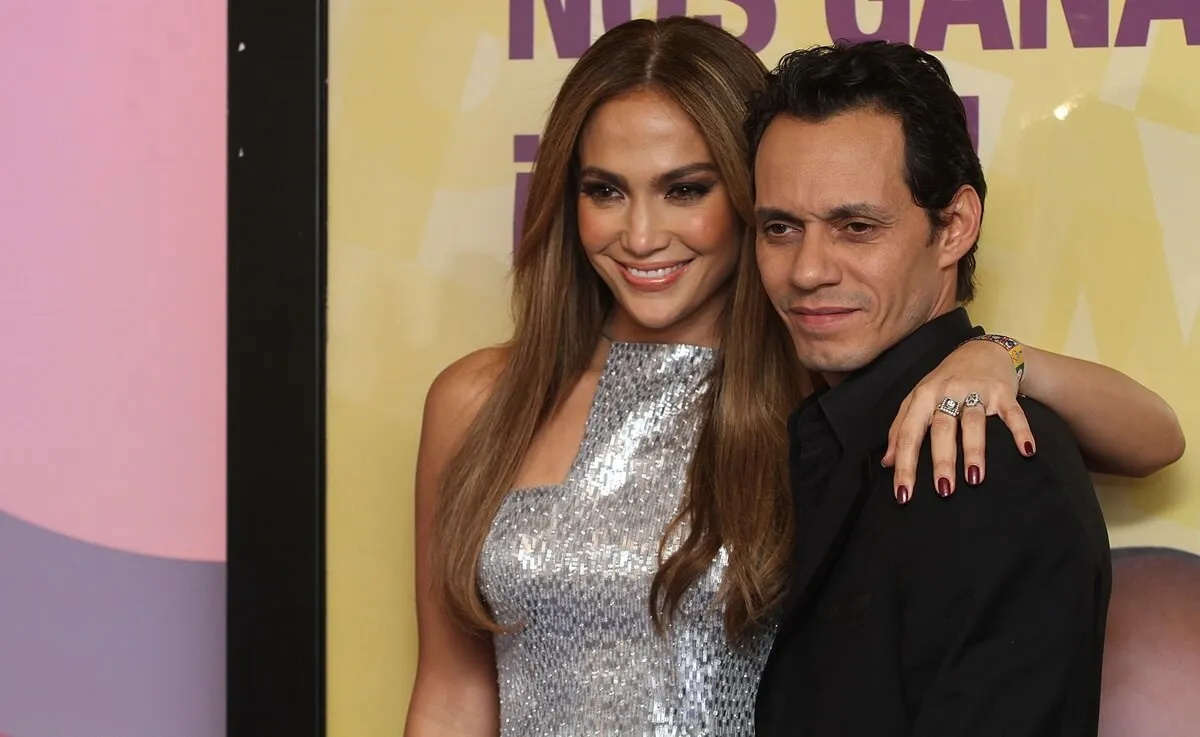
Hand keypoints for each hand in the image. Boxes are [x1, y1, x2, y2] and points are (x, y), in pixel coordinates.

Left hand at [883, 338, 1036, 502]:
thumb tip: (887, 463)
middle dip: (941, 460)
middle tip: (943, 491)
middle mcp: (948, 392)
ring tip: (974, 479)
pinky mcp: (1003, 392)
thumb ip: (900, 429)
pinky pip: (1013, 413)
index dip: (905, 466)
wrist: (984, 350)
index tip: (903, 495)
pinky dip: (1021, 432)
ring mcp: (977, 391)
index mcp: (922, 396)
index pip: (909, 434)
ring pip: (974, 422)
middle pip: (942, 428)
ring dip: (974, 450)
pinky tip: (1026, 451)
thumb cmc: (945, 381)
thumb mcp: (918, 399)